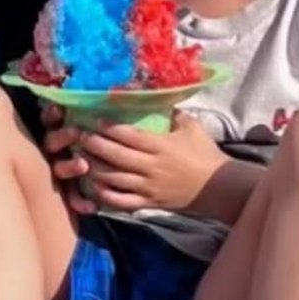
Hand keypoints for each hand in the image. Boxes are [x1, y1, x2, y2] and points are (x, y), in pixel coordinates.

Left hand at [45, 108, 225, 215]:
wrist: (219, 188)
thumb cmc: (205, 154)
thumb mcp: (191, 127)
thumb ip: (172, 112)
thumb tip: (155, 96)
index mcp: (161, 146)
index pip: (129, 136)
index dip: (109, 128)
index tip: (93, 119)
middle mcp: (152, 167)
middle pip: (116, 156)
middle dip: (94, 146)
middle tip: (78, 136)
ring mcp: (148, 187)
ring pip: (114, 179)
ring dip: (94, 169)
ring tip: (80, 158)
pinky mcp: (149, 202)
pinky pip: (122, 201)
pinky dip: (105, 195)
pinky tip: (94, 186)